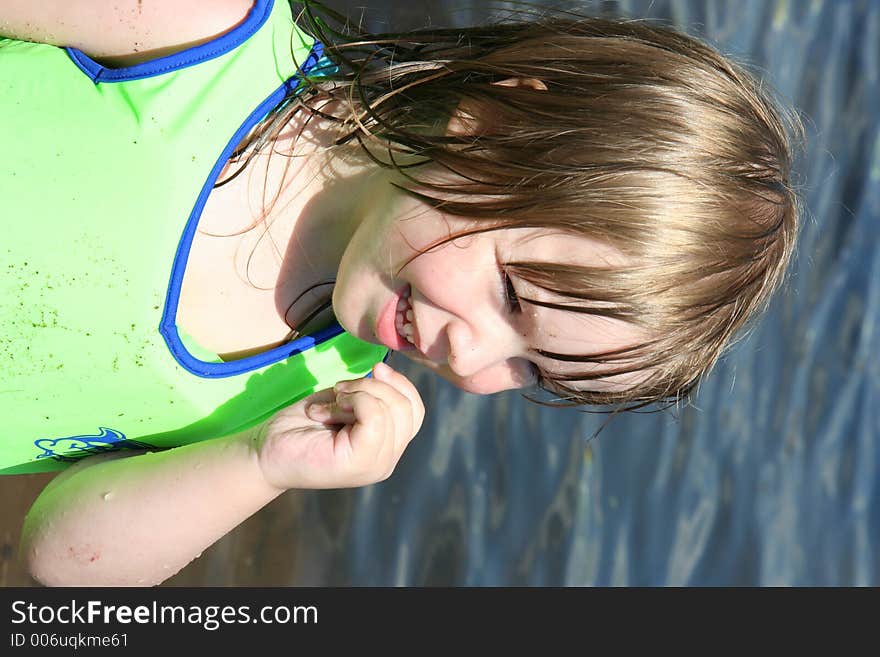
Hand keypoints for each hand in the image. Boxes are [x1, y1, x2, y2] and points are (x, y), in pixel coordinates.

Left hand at [254, 362, 424, 489]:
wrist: (265, 451)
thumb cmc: (301, 425)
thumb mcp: (346, 403)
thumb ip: (373, 396)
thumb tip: (385, 370)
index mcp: (387, 448)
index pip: (416, 410)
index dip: (399, 383)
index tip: (373, 369)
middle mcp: (387, 461)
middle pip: (407, 407)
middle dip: (374, 386)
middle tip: (339, 393)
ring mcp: (376, 465)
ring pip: (391, 409)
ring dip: (358, 392)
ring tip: (330, 405)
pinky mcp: (360, 462)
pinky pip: (374, 416)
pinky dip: (352, 401)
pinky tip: (327, 411)